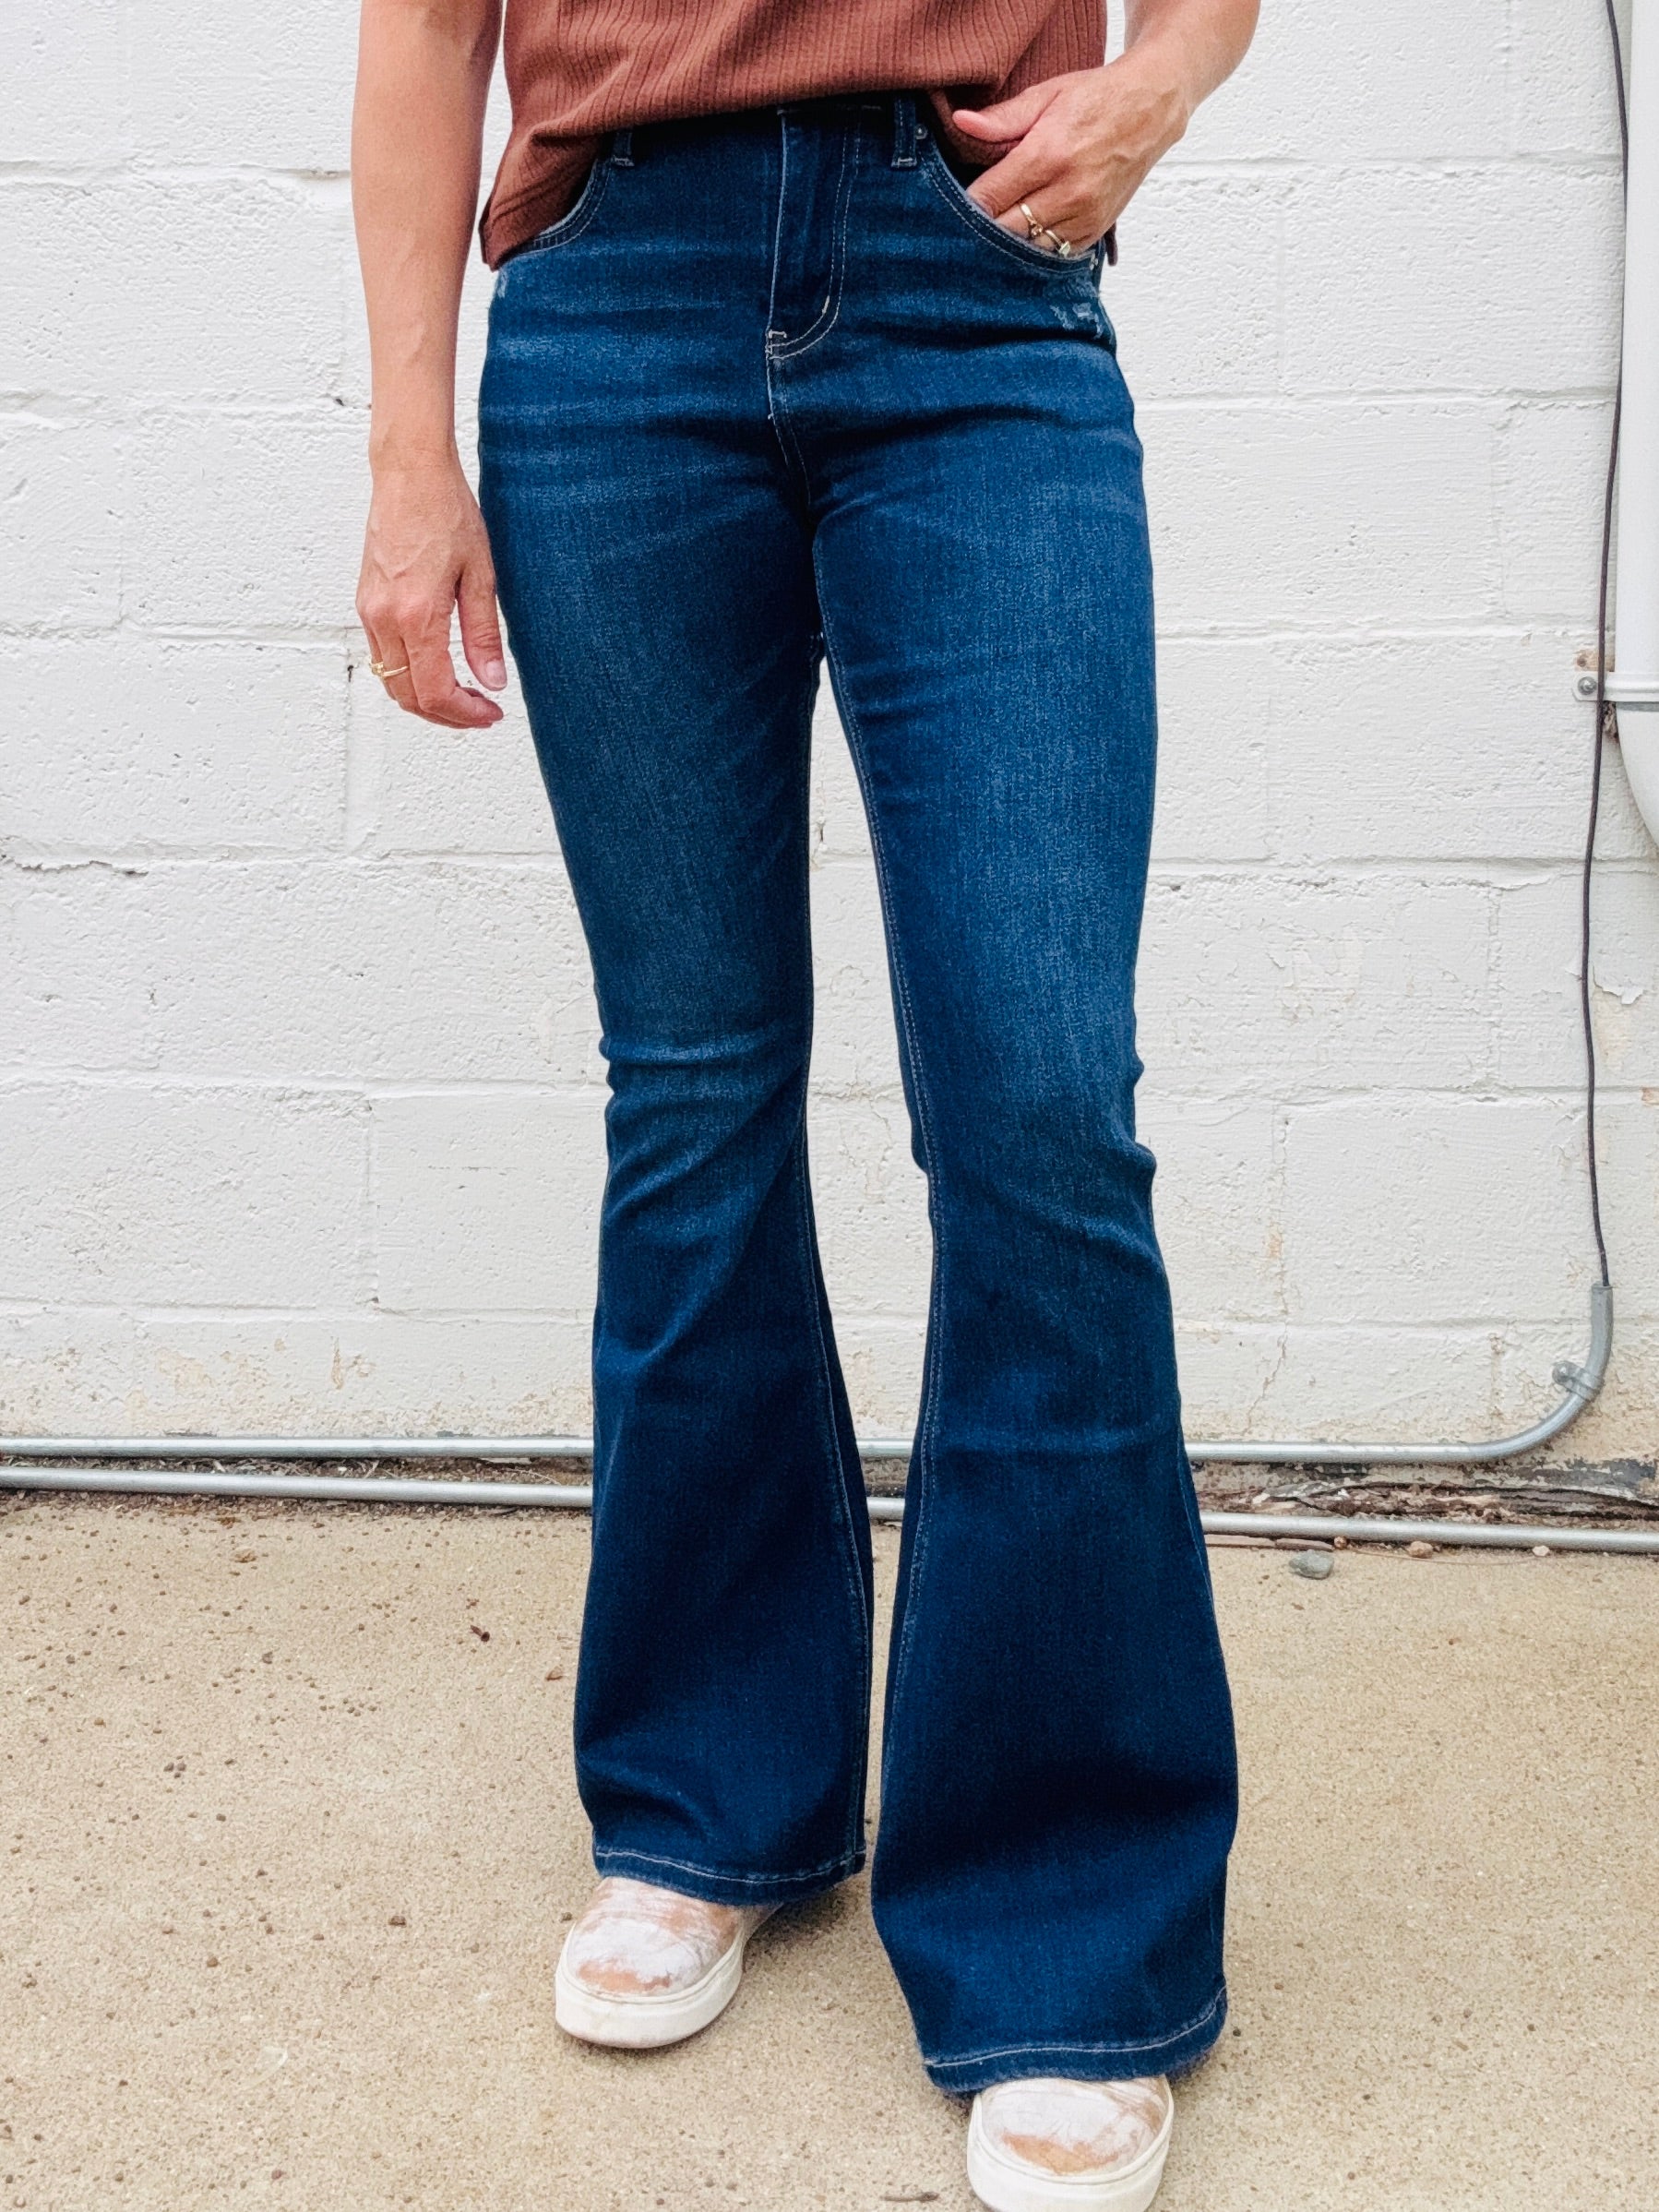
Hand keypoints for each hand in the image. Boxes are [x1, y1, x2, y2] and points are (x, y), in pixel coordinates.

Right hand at [356, 452, 505, 728]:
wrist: (409, 474)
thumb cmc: (445, 512)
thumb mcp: (480, 576)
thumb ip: (483, 635)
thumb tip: (493, 681)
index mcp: (416, 615)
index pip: (435, 692)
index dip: (465, 715)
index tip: (491, 713)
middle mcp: (385, 618)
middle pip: (409, 697)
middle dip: (447, 715)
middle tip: (481, 711)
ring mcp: (370, 611)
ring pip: (391, 682)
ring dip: (426, 699)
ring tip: (464, 694)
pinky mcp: (366, 602)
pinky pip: (383, 657)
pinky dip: (409, 676)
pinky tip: (438, 667)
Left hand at [953, 59, 1191, 255]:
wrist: (1150, 109)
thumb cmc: (1095, 99)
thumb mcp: (1046, 95)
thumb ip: (1002, 118)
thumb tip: (962, 124)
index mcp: (1049, 154)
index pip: (989, 198)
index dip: (966, 205)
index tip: (955, 204)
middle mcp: (1068, 191)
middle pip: (1004, 231)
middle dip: (982, 229)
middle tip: (968, 223)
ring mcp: (1084, 215)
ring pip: (1028, 249)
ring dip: (1008, 245)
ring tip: (995, 233)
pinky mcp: (1095, 230)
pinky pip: (1053, 255)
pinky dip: (1035, 249)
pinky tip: (1026, 235)